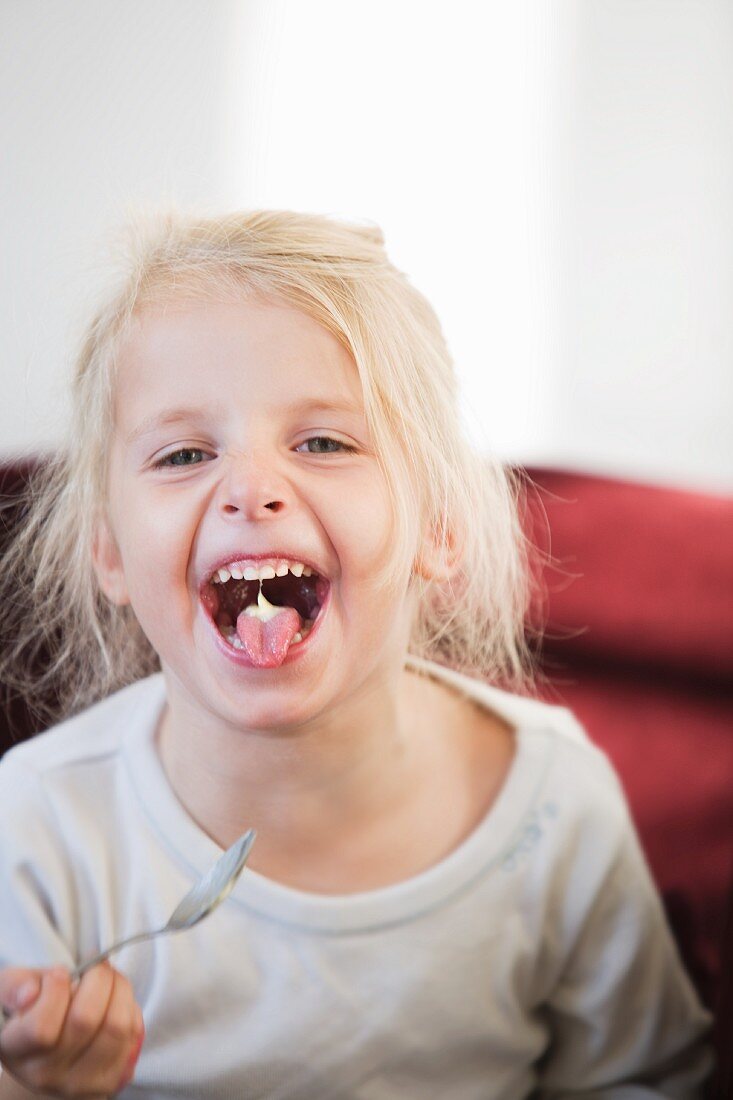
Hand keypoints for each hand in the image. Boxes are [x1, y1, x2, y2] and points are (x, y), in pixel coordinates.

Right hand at [0, 964, 143, 1097]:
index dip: (56, 991)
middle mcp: (44, 1074)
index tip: (60, 972)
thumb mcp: (13, 990)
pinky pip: (132, 1036)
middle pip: (85, 1021)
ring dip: (120, 990)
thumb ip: (15, 986)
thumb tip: (29, 994)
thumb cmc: (32, 1009)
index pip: (41, 1029)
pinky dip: (131, 1009)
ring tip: (111, 977)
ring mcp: (78, 1082)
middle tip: (96, 965)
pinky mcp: (107, 1081)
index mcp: (16, 1052)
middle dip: (98, 978)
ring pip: (116, 1028)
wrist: (47, 1050)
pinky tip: (117, 1001)